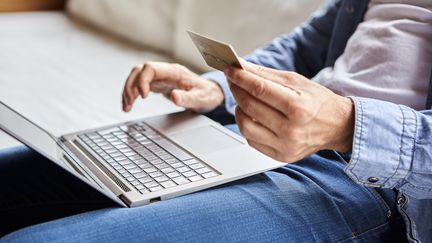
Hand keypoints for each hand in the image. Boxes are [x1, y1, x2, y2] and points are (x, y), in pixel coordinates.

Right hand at [122, 62, 223, 112]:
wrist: (212, 94)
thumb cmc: (208, 94)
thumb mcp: (201, 99)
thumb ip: (188, 98)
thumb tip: (174, 97)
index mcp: (174, 72)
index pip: (150, 68)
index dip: (143, 80)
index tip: (143, 97)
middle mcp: (165, 72)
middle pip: (139, 71)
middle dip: (131, 85)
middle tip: (129, 103)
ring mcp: (160, 77)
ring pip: (136, 77)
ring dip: (128, 90)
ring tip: (126, 107)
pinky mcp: (158, 85)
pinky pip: (140, 85)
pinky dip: (132, 94)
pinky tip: (129, 105)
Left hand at [225, 61, 354, 162]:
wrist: (337, 127)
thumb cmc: (317, 102)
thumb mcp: (296, 81)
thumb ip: (266, 75)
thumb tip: (241, 66)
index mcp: (298, 107)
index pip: (259, 90)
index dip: (241, 78)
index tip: (230, 69)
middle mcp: (291, 130)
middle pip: (250, 107)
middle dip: (237, 89)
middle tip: (234, 80)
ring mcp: (285, 146)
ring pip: (245, 126)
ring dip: (239, 109)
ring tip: (243, 98)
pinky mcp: (280, 156)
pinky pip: (251, 139)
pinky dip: (246, 124)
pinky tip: (251, 114)